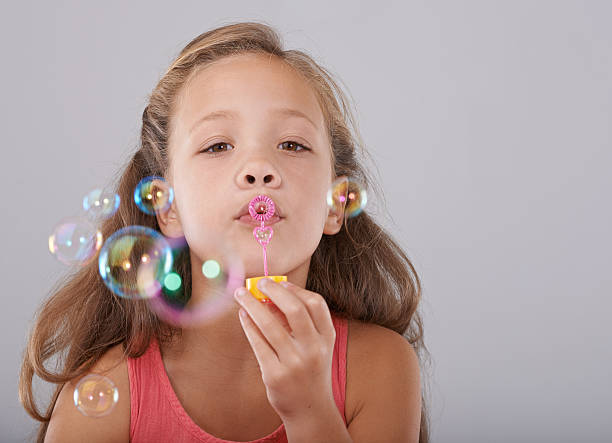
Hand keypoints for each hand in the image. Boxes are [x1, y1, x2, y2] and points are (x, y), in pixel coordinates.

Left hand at [233, 279, 336, 420]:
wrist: (310, 410)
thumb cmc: (310, 370)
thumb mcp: (317, 347)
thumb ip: (302, 323)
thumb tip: (272, 295)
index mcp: (327, 338)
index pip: (316, 304)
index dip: (297, 290)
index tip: (281, 283)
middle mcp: (314, 350)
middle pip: (295, 310)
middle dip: (274, 291)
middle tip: (259, 283)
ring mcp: (294, 364)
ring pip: (270, 325)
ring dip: (252, 305)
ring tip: (241, 295)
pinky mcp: (275, 375)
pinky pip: (258, 343)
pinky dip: (248, 325)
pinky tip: (242, 315)